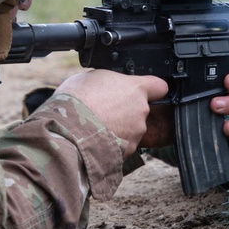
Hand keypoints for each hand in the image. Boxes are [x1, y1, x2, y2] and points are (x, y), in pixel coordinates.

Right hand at [54, 69, 168, 156]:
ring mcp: (136, 132)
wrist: (68, 131)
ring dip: (119, 127)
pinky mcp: (128, 151)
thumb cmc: (77, 101)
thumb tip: (109, 85)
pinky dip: (112, 142)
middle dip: (126, 110)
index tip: (144, 91)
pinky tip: (96, 138)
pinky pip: (122, 144)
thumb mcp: (92, 77)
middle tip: (104, 109)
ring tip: (96, 125)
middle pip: (140, 109)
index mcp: (135, 88)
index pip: (159, 86)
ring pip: (132, 128)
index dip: (152, 89)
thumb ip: (110, 81)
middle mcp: (141, 110)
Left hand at [138, 53, 228, 148]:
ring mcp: (198, 108)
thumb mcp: (139, 83)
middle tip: (228, 83)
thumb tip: (165, 85)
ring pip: (227, 103)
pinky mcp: (198, 127)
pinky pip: (220, 128)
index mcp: (183, 74)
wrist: (125, 128)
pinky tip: (224, 126)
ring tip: (216, 105)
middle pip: (226, 81)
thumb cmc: (130, 101)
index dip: (228, 59)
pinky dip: (227, 127)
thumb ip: (153, 80)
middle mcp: (194, 90)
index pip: (212, 62)